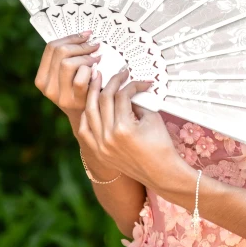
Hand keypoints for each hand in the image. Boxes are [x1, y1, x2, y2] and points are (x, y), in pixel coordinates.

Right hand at [34, 31, 101, 119]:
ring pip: (68, 63)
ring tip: (96, 57)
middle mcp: (46, 86)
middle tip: (94, 45)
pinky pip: (80, 78)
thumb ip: (69, 59)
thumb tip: (85, 35)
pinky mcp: (73, 101)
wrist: (87, 120)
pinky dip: (90, 70)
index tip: (86, 35)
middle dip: (80, 45)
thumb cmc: (80, 92)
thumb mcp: (68, 77)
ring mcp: (58, 95)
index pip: (52, 47)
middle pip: (60, 52)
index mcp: (42, 77)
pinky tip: (98, 71)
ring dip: (86, 57)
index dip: (71, 37)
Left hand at [78, 66, 183, 189]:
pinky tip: (91, 105)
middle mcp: (108, 137)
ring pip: (89, 112)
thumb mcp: (152, 118)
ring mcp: (101, 146)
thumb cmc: (161, 145)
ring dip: (93, 94)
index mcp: (123, 128)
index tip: (140, 82)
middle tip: (117, 74)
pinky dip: (86, 116)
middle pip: (103, 99)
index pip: (122, 96)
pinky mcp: (99, 152)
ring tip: (97, 81)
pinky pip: (84, 130)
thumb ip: (138, 101)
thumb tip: (128, 88)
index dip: (132, 85)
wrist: (161, 172)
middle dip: (111, 82)